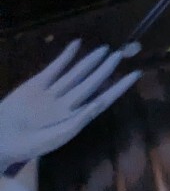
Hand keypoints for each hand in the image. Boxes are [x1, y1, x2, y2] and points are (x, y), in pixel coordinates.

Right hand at [0, 40, 139, 167]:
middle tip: (121, 54)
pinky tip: (76, 45)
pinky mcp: (36, 84)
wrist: (0, 139)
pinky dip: (65, 56)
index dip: (120, 87)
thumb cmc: (28, 145)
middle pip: (92, 82)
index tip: (135, 74)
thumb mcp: (56, 137)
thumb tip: (100, 102)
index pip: (104, 99)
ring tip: (105, 50)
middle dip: (106, 69)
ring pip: (76, 73)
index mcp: (77, 118)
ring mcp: (53, 92)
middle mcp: (68, 103)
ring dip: (90, 61)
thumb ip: (79, 120)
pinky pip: (55, 68)